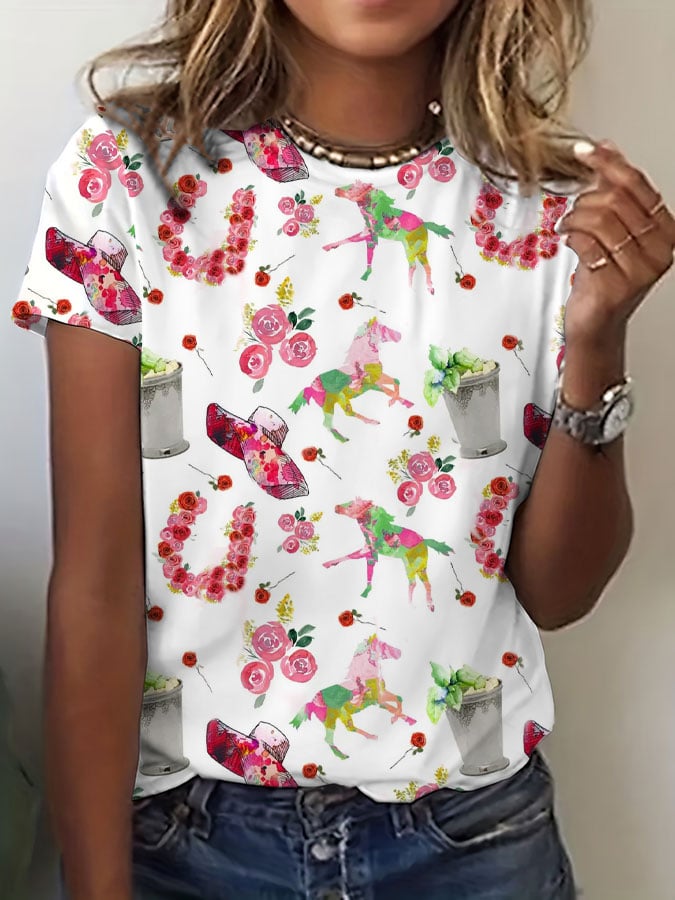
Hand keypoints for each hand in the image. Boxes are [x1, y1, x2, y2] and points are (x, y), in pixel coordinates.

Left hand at [558, 141, 674, 347]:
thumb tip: (607, 148)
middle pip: (616, 200)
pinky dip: (572, 237)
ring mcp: (640, 269)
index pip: (637, 185)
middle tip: (573, 212)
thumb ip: (613, 191)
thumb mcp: (614, 230)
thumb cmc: (604, 276)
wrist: (597, 322)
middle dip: (585, 200)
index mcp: (664, 229)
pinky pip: (587, 243)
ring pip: (600, 219)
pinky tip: (569, 242)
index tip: (584, 151)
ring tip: (568, 227)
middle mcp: (659, 249)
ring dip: (575, 218)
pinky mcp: (616, 284)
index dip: (608, 163)